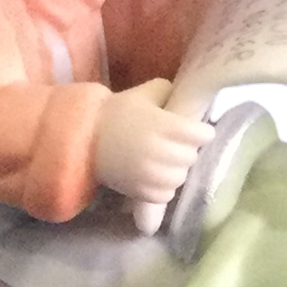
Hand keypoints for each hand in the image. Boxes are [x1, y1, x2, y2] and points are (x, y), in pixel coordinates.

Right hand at [94, 78, 212, 205]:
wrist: (83, 138)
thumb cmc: (117, 113)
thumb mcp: (143, 94)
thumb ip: (169, 91)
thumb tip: (188, 96)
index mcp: (161, 124)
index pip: (200, 134)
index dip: (203, 132)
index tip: (199, 131)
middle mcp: (157, 151)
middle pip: (191, 156)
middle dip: (188, 149)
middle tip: (178, 145)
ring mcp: (148, 174)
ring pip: (180, 177)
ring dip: (177, 169)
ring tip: (167, 161)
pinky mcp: (139, 191)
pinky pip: (166, 195)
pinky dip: (165, 186)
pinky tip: (157, 176)